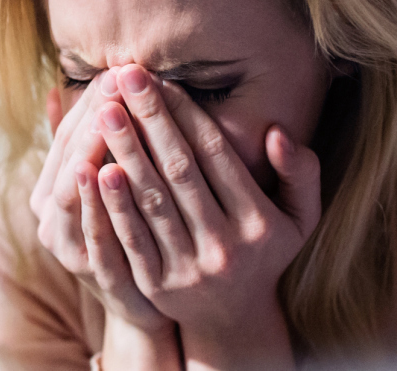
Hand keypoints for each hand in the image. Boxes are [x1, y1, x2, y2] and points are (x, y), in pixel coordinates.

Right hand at [30, 67, 172, 334]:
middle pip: (69, 157)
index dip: (90, 101)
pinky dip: (98, 201)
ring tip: (109, 110)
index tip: (116, 69)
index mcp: (49, 193)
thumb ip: (81, 144)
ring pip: (74, 190)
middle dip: (94, 116)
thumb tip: (55, 90)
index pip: (65, 135)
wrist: (147, 307)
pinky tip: (109, 169)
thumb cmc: (129, 234)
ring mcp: (70, 248)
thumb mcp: (104, 187)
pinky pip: (93, 232)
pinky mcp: (95, 275)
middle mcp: (51, 220)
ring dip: (91, 147)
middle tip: (119, 77)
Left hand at [94, 65, 319, 368]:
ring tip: (104, 111)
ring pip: (152, 202)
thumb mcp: (301, 216)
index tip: (161, 79)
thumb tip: (277, 132)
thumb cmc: (264, 251)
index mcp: (259, 222)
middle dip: (150, 121)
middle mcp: (225, 246)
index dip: (186, 115)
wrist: (233, 318)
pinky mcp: (157, 286)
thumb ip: (301, 173)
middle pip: (179, 172)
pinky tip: (94, 170)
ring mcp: (189, 268)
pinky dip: (113, 204)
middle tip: (124, 77)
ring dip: (125, 153)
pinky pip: (131, 238)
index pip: (215, 156)